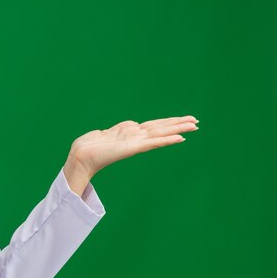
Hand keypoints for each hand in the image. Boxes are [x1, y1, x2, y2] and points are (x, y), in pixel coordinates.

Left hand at [62, 116, 198, 195]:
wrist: (80, 156)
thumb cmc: (89, 146)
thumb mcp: (107, 132)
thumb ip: (121, 128)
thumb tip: (133, 123)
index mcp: (130, 133)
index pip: (154, 126)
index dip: (169, 123)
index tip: (183, 120)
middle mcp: (136, 138)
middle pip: (161, 128)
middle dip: (178, 124)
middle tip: (197, 121)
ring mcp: (135, 142)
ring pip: (161, 133)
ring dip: (178, 129)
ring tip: (194, 125)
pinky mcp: (133, 147)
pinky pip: (153, 142)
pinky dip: (167, 140)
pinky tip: (180, 138)